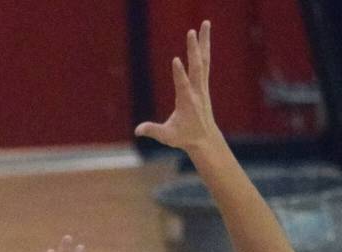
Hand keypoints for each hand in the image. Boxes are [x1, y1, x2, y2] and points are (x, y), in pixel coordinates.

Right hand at [135, 21, 218, 153]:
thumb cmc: (184, 137)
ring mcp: (202, 87)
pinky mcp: (203, 85)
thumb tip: (137, 131)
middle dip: (194, 49)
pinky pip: (205, 63)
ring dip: (204, 42)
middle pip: (197, 66)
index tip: (176, 59)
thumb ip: (153, 131)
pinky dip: (205, 49)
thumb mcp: (167, 136)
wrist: (205, 138)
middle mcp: (197, 91)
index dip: (179, 73)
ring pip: (204, 60)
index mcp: (187, 102)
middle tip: (191, 32)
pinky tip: (204, 38)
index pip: (183, 85)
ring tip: (205, 24)